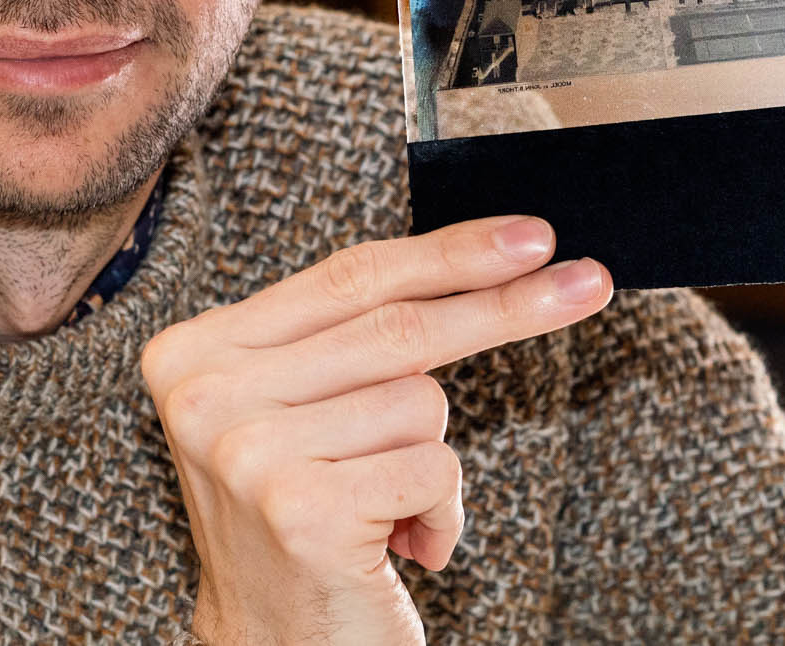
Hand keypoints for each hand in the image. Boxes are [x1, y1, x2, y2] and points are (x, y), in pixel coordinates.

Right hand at [139, 216, 612, 645]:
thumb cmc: (306, 518)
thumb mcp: (306, 410)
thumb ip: (356, 336)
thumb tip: (493, 259)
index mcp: (197, 352)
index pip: (350, 277)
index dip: (451, 251)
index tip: (533, 236)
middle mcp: (206, 397)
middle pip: (397, 327)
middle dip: (505, 306)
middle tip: (588, 284)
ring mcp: (249, 455)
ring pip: (421, 402)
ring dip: (432, 463)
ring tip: (386, 511)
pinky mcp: (302, 514)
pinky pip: (432, 468)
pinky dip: (440, 512)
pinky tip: (398, 547)